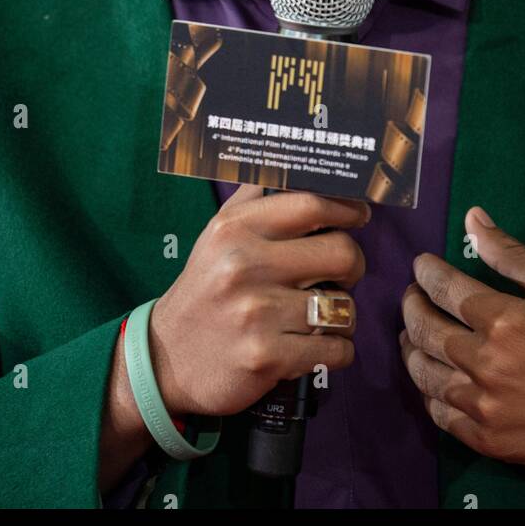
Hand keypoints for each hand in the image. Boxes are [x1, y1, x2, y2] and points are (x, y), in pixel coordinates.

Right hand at [147, 185, 368, 416]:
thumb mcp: (218, 235)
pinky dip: (337, 351)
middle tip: (341, 275)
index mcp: (235, 230)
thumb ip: (256, 200)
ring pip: (344, 307)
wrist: (166, 359)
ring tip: (321, 316)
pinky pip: (336, 350)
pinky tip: (316, 347)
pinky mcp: (266, 358)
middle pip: (342, 253)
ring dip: (343, 315)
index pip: (312, 205)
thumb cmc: (205, 290)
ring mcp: (256, 314)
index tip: (358, 216)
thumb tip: (296, 166)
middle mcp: (244, 266)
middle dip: (353, 266)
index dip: (347, 209)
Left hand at [399, 207, 524, 476]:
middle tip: (412, 295)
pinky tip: (433, 379)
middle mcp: (484, 362)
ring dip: (411, 348)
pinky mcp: (487, 439)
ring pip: (423, 373)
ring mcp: (483, 405)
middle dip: (411, 305)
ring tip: (413, 334)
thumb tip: (473, 218)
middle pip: (425, 329)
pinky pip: (440, 413)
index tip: (422, 265)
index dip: (426, 272)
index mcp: (503, 320)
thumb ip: (513, 255)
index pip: (443, 287)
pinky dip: (428, 393)